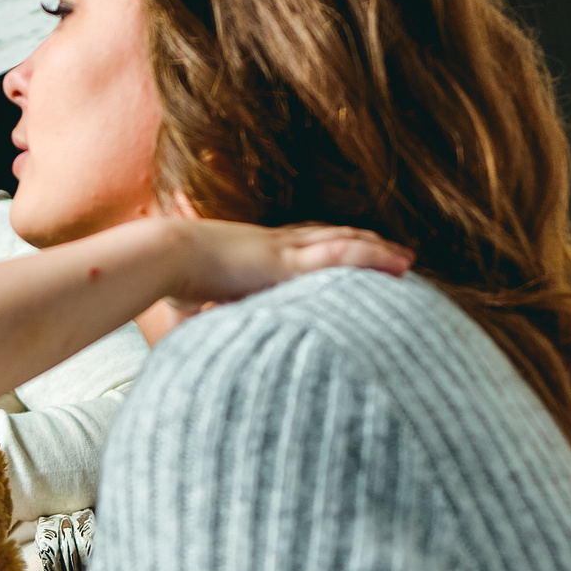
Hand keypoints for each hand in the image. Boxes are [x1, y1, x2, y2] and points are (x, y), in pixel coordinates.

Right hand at [166, 219, 411, 308]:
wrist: (163, 257)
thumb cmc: (169, 278)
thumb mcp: (191, 298)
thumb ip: (199, 311)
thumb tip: (188, 331)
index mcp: (255, 254)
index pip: (301, 248)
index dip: (328, 249)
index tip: (350, 254)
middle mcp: (275, 246)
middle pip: (330, 239)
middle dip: (363, 245)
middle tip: (396, 255)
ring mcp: (284, 250)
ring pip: (343, 243)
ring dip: (378, 251)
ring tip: (407, 260)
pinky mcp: (287, 260)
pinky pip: (340, 255)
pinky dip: (371, 256)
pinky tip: (396, 262)